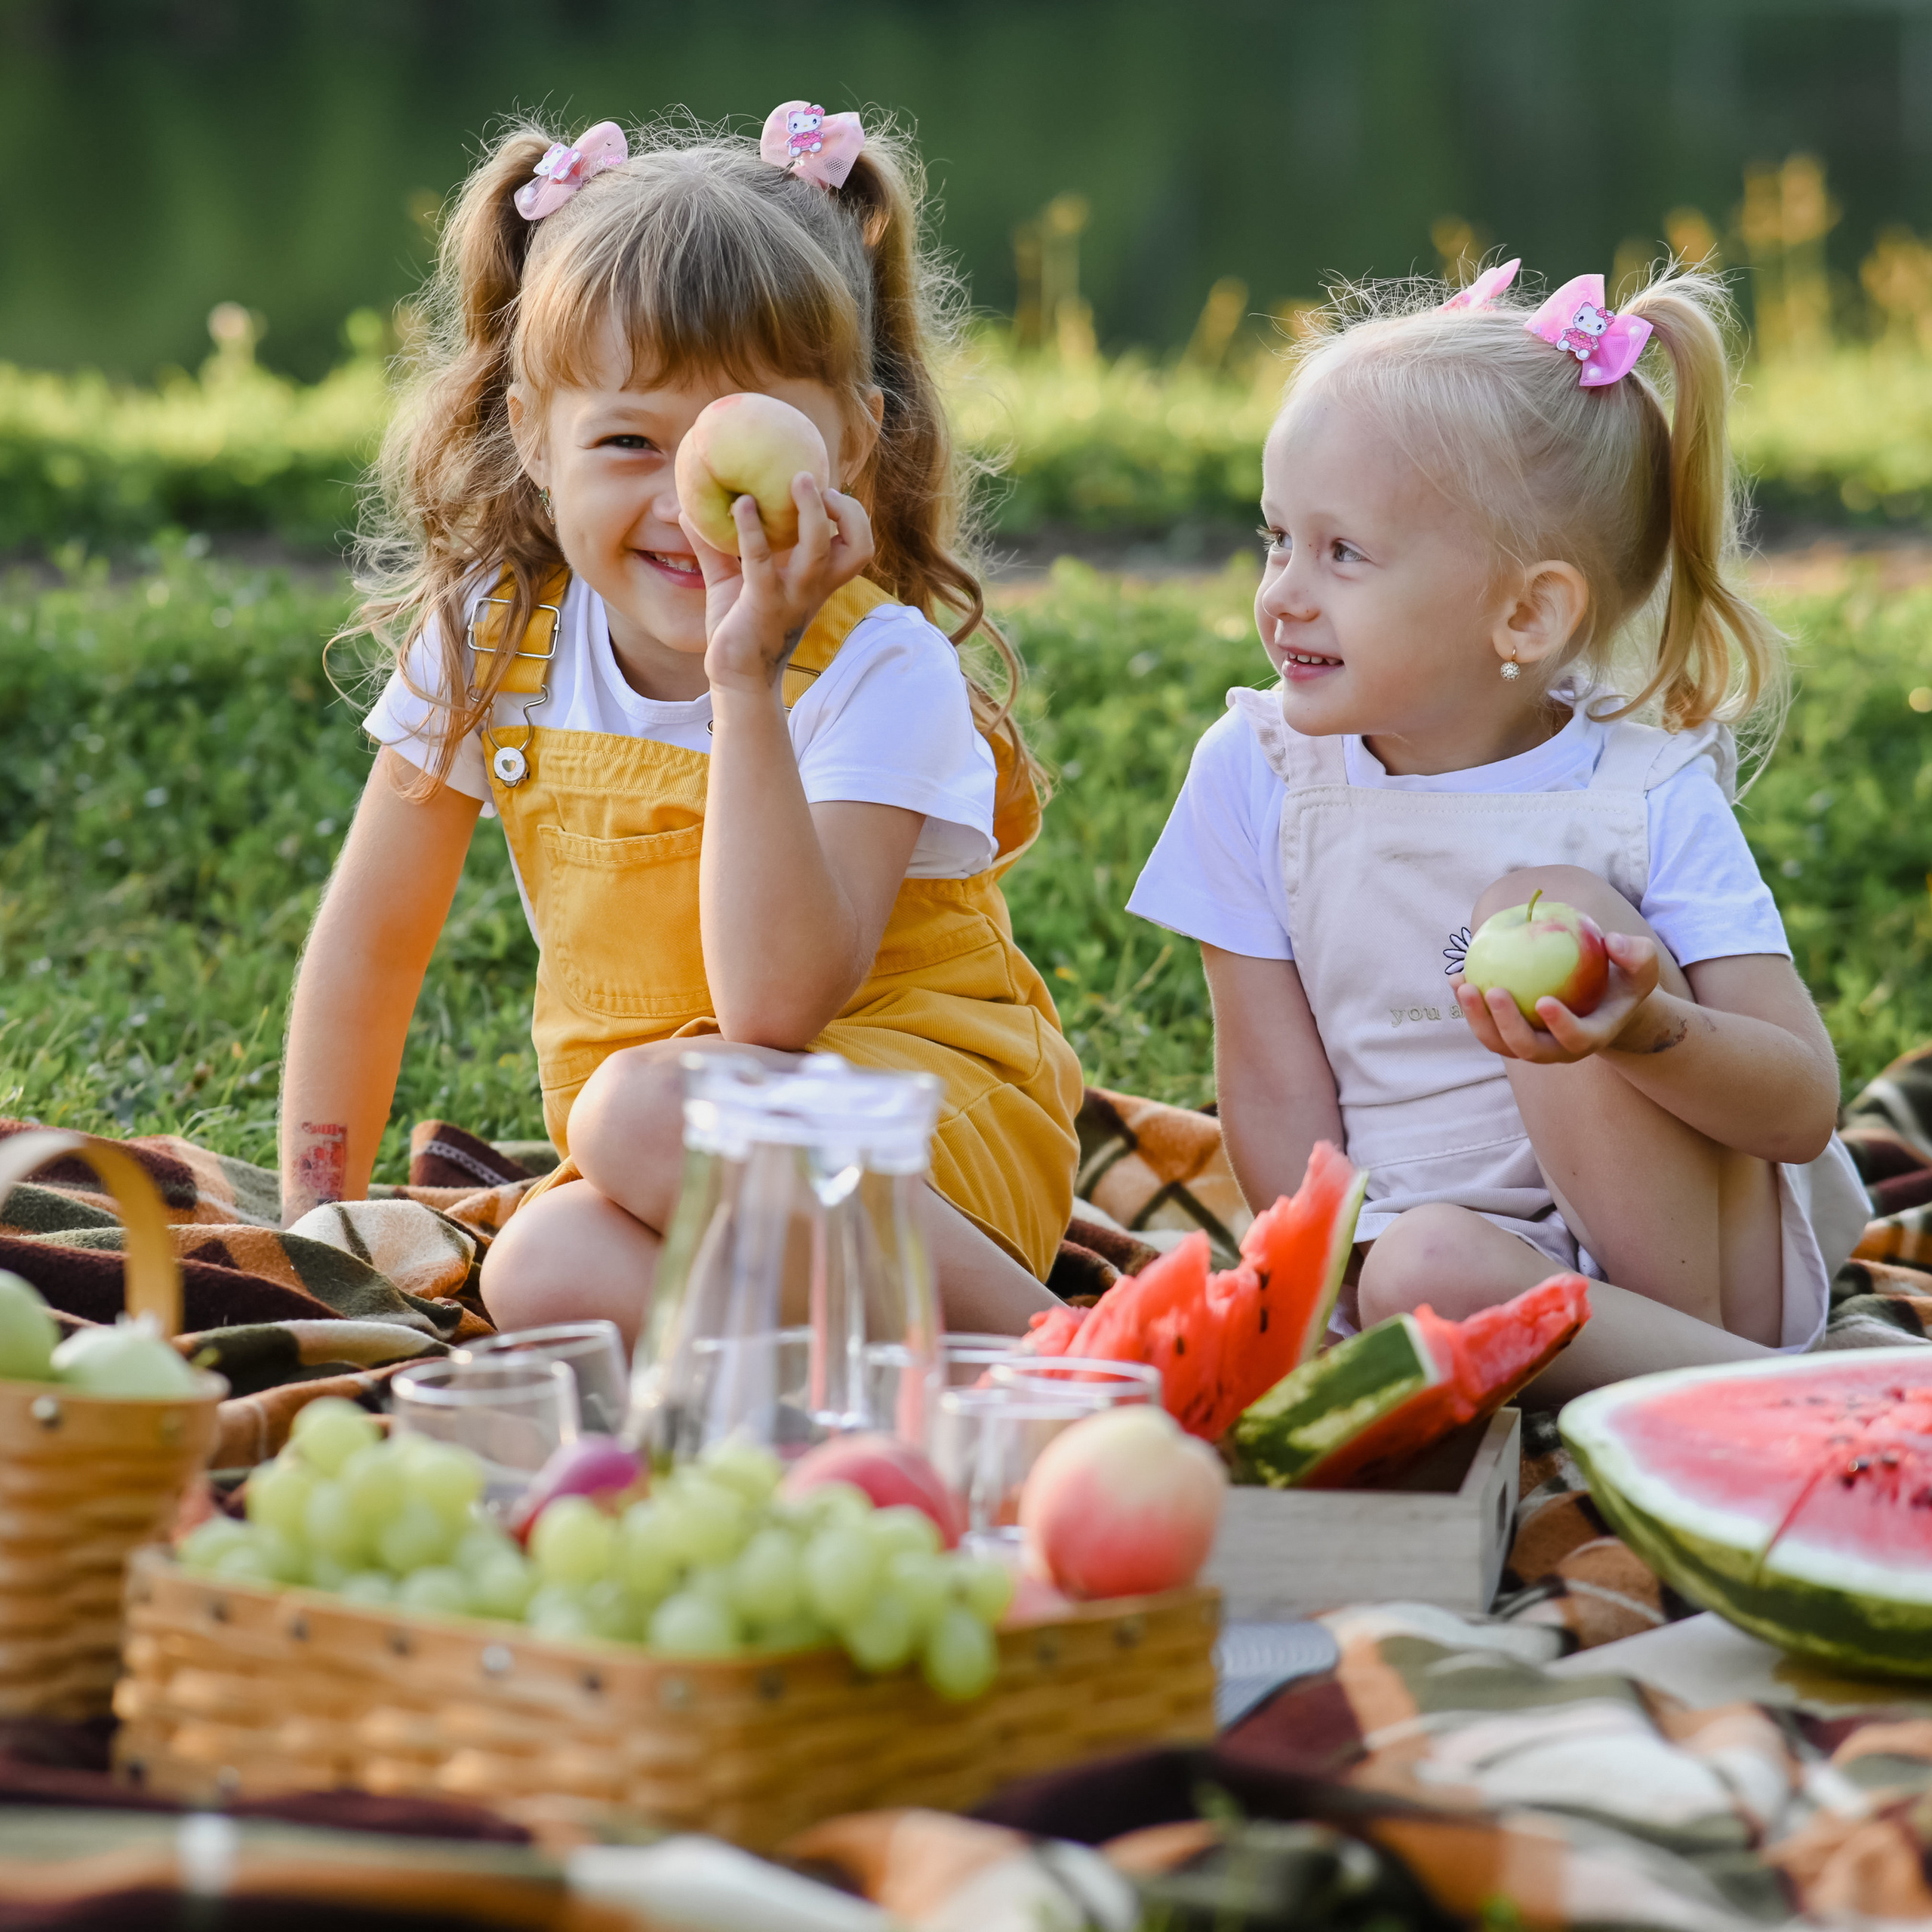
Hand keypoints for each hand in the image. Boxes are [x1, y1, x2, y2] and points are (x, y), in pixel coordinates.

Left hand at [681, 473, 874, 699]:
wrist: (735, 675)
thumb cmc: (738, 625)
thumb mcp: (729, 578)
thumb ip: (714, 544)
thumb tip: (685, 507)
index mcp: (817, 580)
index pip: (858, 547)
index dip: (853, 517)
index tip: (827, 493)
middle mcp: (814, 586)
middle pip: (858, 547)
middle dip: (850, 512)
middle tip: (820, 485)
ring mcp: (792, 595)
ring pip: (820, 547)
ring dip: (812, 511)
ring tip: (795, 479)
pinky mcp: (763, 603)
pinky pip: (762, 559)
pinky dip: (752, 528)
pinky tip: (739, 505)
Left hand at [1454, 930, 1662, 1063]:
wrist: (1600, 1002)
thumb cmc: (1622, 980)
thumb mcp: (1641, 966)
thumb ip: (1636, 955)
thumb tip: (1611, 941)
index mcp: (1591, 1037)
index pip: (1576, 1039)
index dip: (1560, 1026)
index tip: (1545, 1001)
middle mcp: (1558, 1050)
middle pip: (1528, 1049)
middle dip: (1507, 1025)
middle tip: (1494, 991)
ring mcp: (1530, 1046)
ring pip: (1498, 1043)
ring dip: (1477, 1018)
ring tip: (1463, 984)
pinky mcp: (1508, 1036)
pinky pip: (1485, 1025)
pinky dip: (1469, 1005)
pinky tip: (1456, 977)